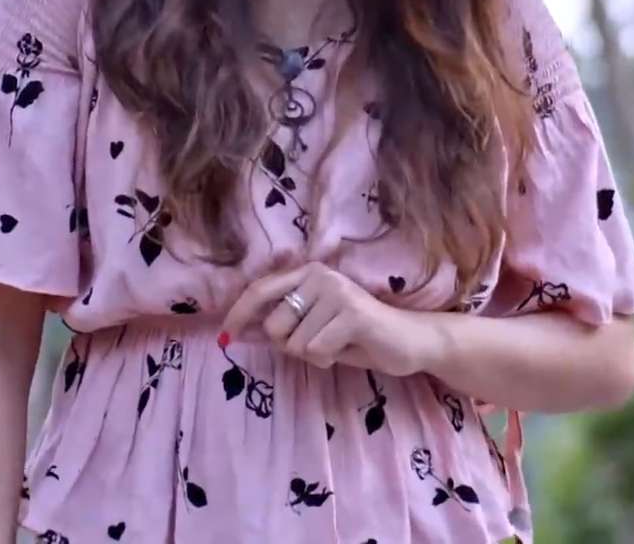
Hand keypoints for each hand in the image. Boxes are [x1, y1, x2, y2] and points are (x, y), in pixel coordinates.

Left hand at [219, 262, 442, 375]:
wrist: (408, 342)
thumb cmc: (357, 337)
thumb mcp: (313, 330)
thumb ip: (281, 327)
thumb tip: (240, 332)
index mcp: (308, 274)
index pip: (260, 290)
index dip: (239, 313)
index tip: (226, 336)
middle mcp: (320, 276)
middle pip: (275, 325)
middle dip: (291, 345)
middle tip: (320, 343)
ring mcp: (337, 292)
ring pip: (295, 343)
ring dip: (314, 355)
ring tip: (338, 345)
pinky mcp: (352, 314)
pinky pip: (316, 350)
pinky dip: (328, 359)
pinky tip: (348, 348)